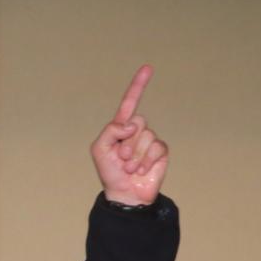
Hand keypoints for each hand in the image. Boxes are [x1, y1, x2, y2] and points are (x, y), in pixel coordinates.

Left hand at [91, 64, 168, 206]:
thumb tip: (130, 124)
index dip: (138, 85)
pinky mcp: (161, 151)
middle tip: (121, 159)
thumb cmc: (109, 172)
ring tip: (129, 168)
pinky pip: (156, 148)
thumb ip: (109, 131)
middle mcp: (136, 131)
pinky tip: (141, 170)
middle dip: (127, 143)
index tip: (147, 67)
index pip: (130, 102)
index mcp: (120, 127)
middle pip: (138, 122)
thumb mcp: (99, 150)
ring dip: (135, 157)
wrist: (124, 194)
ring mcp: (149, 140)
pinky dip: (146, 161)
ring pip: (146, 137)